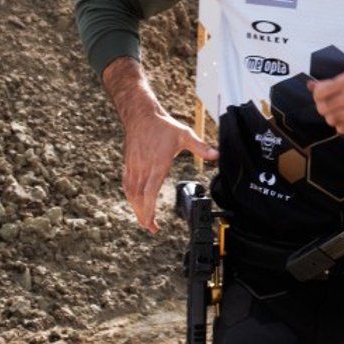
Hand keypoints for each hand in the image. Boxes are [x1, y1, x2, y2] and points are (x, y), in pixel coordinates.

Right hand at [120, 110, 217, 232]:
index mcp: (157, 164)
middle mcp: (143, 168)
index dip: (149, 209)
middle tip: (150, 228)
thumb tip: (217, 155)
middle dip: (143, 215)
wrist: (141, 115)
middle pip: (139, 198)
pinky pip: (127, 185)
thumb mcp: (185, 134)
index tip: (152, 222)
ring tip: (144, 220)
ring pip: (131, 193)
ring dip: (136, 208)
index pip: (150, 192)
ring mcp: (134, 167)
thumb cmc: (162, 126)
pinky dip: (130, 197)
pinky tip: (135, 203)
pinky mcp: (129, 165)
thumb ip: (201, 147)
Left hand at [308, 71, 343, 134]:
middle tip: (330, 108)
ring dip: (332, 118)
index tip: (321, 98)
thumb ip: (331, 83)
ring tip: (341, 114)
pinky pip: (342, 129)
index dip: (317, 97)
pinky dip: (341, 126)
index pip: (320, 93)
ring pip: (331, 120)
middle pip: (323, 108)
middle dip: (324, 109)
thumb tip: (310, 85)